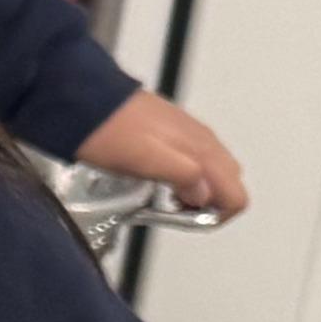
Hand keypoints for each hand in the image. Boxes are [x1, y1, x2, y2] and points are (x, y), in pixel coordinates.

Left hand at [73, 93, 248, 220]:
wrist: (84, 101)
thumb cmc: (108, 130)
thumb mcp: (145, 161)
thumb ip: (183, 178)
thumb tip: (202, 196)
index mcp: (201, 150)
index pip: (236, 196)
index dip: (215, 217)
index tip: (186, 219)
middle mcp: (202, 140)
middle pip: (229, 185)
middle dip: (209, 206)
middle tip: (175, 211)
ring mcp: (189, 135)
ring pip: (213, 173)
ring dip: (196, 193)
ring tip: (165, 198)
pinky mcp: (174, 132)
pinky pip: (194, 161)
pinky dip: (184, 179)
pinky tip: (159, 181)